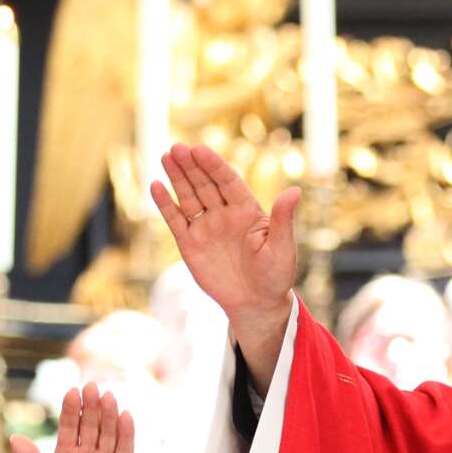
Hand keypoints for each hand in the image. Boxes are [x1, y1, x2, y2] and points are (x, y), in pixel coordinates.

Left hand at [11, 387, 134, 452]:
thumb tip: (15, 438)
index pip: (68, 428)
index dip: (70, 411)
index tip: (72, 392)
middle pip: (90, 426)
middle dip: (91, 407)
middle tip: (92, 386)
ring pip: (108, 434)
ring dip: (108, 415)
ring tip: (108, 397)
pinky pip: (125, 451)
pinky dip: (126, 434)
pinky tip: (125, 417)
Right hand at [151, 142, 300, 380]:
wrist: (256, 304)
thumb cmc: (275, 275)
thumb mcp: (282, 247)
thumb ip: (283, 219)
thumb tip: (295, 191)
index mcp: (247, 210)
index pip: (227, 182)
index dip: (214, 165)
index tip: (200, 149)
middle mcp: (224, 214)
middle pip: (205, 184)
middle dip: (191, 166)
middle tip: (177, 147)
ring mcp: (206, 228)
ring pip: (188, 197)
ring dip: (177, 177)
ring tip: (166, 156)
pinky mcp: (190, 244)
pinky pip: (176, 220)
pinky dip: (165, 204)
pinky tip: (156, 186)